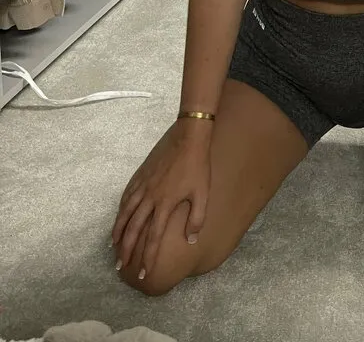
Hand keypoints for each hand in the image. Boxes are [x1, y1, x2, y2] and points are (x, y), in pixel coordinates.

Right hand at [112, 121, 211, 278]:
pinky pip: (126, 197)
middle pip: (133, 230)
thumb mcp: (202, 193)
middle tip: (120, 267)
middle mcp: (149, 198)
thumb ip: (196, 219)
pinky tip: (119, 217)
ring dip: (118, 232)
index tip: (142, 274)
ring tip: (113, 247)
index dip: (147, 258)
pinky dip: (120, 210)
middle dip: (125, 251)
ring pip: (125, 214)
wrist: (188, 137)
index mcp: (165, 204)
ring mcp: (142, 186)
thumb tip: (191, 240)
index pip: (152, 238)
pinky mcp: (140, 175)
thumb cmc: (198, 166)